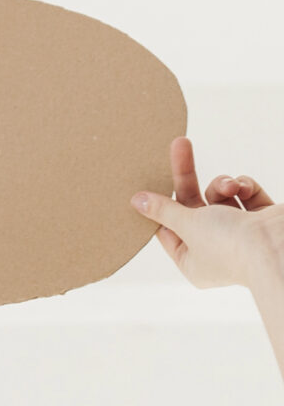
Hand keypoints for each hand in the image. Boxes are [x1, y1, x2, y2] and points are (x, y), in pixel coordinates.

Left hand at [134, 137, 283, 295]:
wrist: (281, 248)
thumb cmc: (231, 245)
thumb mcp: (188, 224)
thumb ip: (164, 210)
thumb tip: (137, 201)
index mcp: (194, 261)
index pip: (167, 228)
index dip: (159, 205)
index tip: (148, 181)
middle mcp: (217, 249)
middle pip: (191, 204)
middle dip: (186, 175)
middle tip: (180, 144)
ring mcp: (241, 234)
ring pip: (218, 196)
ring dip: (221, 184)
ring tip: (230, 186)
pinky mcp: (261, 219)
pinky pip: (244, 193)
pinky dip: (244, 186)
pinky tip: (245, 188)